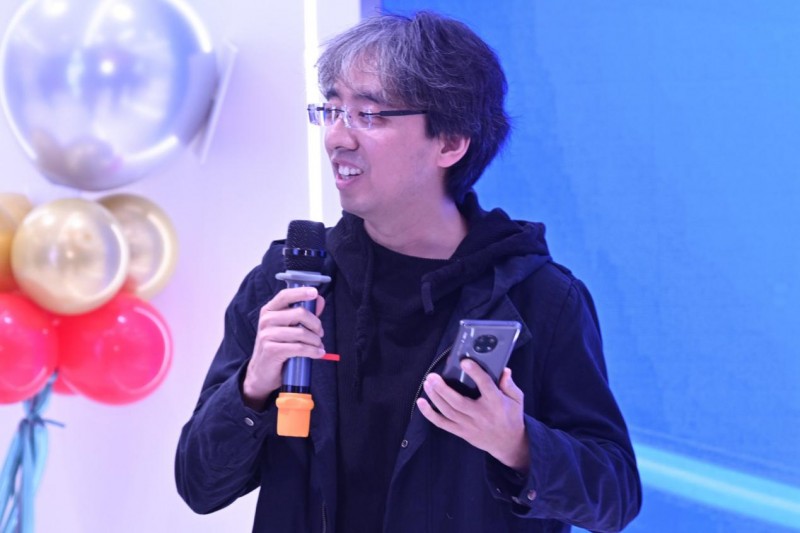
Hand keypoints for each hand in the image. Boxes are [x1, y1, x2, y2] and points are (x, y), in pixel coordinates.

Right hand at [242, 287, 325, 408]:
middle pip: (299, 313)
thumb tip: (320, 300)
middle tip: (320, 333)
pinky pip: (299, 348)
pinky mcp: (271, 350)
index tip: (315, 293)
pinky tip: (318, 353)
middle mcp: (266, 320)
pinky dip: (313, 351)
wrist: (262, 373)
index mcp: (269, 310)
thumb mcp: (288, 328)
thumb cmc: (278, 346)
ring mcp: (267, 335)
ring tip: (319, 346)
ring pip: (302, 333)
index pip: (285, 295)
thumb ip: (303, 314)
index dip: (301, 292)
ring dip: (316, 341)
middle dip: (316, 324)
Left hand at [417, 360, 529, 471]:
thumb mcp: (516, 399)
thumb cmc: (511, 417)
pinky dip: (430, 414)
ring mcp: (469, 425)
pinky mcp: (461, 432)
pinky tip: (421, 402)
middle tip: (432, 376)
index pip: (485, 386)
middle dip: (443, 389)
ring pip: (448, 411)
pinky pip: (442, 423)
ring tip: (427, 383)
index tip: (464, 362)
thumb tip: (504, 370)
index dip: (475, 373)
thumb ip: (509, 384)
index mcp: (496, 403)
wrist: (508, 443)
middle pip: (458, 402)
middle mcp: (480, 415)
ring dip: (435, 397)